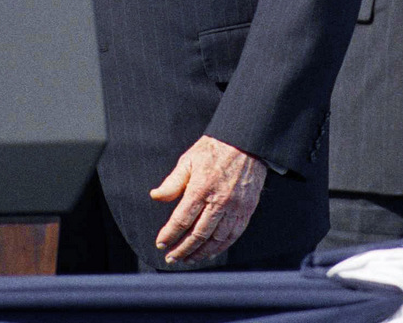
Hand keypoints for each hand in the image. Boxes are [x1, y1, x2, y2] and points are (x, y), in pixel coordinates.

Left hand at [149, 135, 266, 265]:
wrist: (246, 142)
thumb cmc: (214, 149)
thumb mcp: (188, 160)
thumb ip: (172, 182)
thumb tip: (155, 196)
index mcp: (201, 188)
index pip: (181, 220)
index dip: (169, 235)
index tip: (161, 243)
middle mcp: (219, 201)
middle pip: (198, 235)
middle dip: (182, 249)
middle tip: (171, 258)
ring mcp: (235, 208)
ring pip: (216, 240)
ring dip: (200, 253)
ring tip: (188, 259)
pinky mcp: (246, 210)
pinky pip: (233, 235)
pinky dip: (221, 248)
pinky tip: (210, 252)